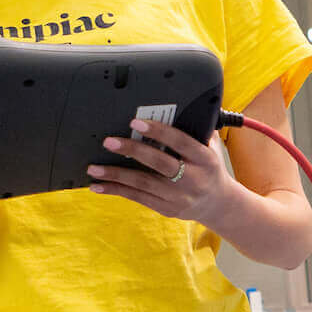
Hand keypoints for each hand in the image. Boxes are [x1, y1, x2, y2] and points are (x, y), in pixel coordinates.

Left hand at [88, 118, 234, 225]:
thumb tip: (175, 103)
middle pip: (159, 163)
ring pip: (143, 183)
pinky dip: (116, 190)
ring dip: (116, 175)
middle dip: (132, 151)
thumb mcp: (210, 148)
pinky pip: (137, 198)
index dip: (158, 132)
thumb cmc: (208, 167)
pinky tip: (99, 185)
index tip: (135, 122)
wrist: (218, 203)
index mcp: (205, 159)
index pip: (181, 143)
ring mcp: (179, 196)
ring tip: (94, 168)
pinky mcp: (166, 208)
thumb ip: (195, 129)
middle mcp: (193, 179)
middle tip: (109, 142)